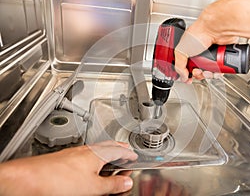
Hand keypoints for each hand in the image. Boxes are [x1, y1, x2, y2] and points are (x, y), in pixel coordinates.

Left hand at [0, 141, 137, 195]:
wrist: (31, 178)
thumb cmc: (58, 179)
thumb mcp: (93, 187)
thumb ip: (112, 184)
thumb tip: (125, 182)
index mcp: (97, 153)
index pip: (119, 150)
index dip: (129, 154)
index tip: (134, 156)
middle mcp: (87, 150)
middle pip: (108, 146)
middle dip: (119, 149)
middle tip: (126, 152)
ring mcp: (76, 153)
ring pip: (97, 150)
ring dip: (107, 154)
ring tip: (111, 160)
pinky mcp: (66, 158)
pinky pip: (86, 155)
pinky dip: (95, 159)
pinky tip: (90, 167)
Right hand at [174, 0, 242, 82]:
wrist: (215, 29)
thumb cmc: (198, 33)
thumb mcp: (180, 51)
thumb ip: (178, 66)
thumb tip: (182, 76)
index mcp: (188, 51)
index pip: (185, 67)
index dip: (187, 74)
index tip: (187, 78)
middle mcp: (199, 53)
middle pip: (198, 72)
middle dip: (198, 75)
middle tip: (198, 71)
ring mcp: (210, 56)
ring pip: (209, 73)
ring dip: (208, 75)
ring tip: (207, 70)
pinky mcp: (220, 57)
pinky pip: (219, 70)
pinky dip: (217, 72)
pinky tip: (215, 69)